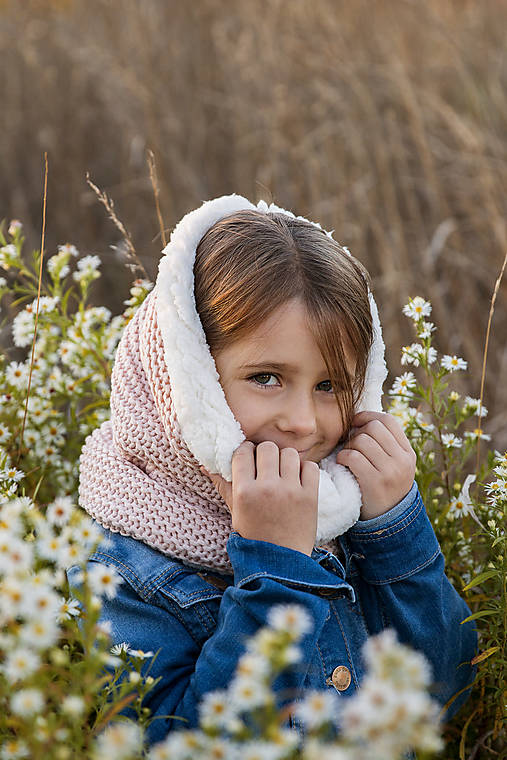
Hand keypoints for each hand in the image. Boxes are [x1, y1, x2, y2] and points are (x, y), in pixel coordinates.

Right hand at [200, 440, 319, 555]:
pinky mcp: (310, 496)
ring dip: (286, 459)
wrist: (280, 561)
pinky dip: (305, 469)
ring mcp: (291, 491)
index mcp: (245, 492)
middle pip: (268, 448)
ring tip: (283, 471)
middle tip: (266, 464)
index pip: (243, 452)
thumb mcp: (235, 510)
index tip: (249, 456)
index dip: (245, 450)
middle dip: (265, 453)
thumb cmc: (254, 535)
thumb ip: (223, 485)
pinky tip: (298, 479)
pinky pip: (311, 466)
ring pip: (290, 453)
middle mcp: (267, 488)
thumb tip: (206, 465)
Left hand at [336, 411, 416, 520]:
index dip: (369, 416)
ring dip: (349, 446)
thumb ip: (385, 444)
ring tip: (347, 456)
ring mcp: (390, 471)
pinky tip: (343, 463)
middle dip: (357, 432)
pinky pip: (353, 456)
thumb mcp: (395, 465)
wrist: (387, 521)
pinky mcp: (374, 482)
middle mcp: (402, 460)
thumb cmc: (384, 487)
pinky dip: (343, 457)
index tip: (356, 423)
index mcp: (408, 453)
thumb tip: (360, 419)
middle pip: (374, 428)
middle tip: (351, 444)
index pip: (388, 420)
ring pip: (362, 440)